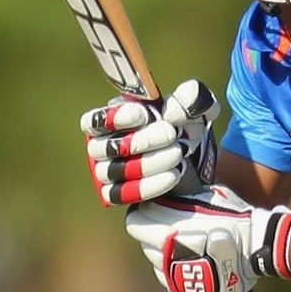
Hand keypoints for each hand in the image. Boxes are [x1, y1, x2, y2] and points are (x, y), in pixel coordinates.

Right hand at [81, 79, 220, 204]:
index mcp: (111, 119)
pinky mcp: (116, 194)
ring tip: (177, 155)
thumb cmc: (186, 126)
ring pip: (116, 170)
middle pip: (107, 147)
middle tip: (173, 135)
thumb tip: (173, 110)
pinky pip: (122, 193)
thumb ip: (191, 97)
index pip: (95, 121)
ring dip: (148, 163)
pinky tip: (172, 175)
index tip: (144, 115)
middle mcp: (102, 146)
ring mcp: (106, 171)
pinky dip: (148, 185)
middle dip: (143, 140)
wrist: (195, 161)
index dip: (116, 118)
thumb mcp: (195, 107)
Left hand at [124, 184, 290, 291]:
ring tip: (186, 245)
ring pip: (157, 266)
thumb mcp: (208, 198)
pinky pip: (171, 284)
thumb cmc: (235, 218)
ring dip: (165, 255)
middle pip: (145, 245)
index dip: (141, 215)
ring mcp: (176, 281)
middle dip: (153, 234)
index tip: (149, 210)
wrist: (260, 248)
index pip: (134, 225)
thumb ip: (182, 198)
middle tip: (171, 226)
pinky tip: (193, 264)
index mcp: (167, 234)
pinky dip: (177, 274)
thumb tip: (167, 192)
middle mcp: (166, 259)